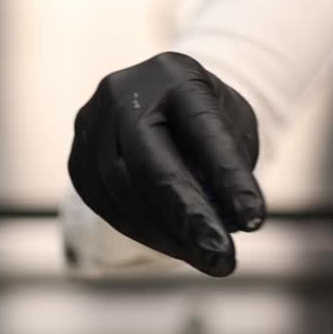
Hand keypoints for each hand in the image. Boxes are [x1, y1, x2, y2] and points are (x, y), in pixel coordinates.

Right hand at [68, 51, 265, 277]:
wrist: (154, 104)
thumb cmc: (203, 122)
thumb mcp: (231, 129)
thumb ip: (230, 168)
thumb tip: (228, 222)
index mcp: (174, 75)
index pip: (204, 131)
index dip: (229, 178)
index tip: (255, 221)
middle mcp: (122, 94)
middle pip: (150, 164)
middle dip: (188, 217)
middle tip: (221, 258)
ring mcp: (91, 126)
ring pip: (124, 193)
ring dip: (168, 235)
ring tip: (206, 257)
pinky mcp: (77, 160)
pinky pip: (107, 208)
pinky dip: (145, 234)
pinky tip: (175, 245)